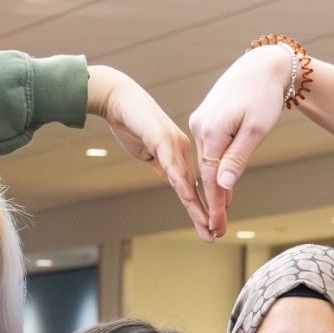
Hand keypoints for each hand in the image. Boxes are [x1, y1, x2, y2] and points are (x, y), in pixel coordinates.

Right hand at [87, 64, 210, 237]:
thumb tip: (172, 181)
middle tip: (216, 235)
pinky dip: (180, 182)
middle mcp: (182, 148)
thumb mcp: (149, 150)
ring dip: (197, 205)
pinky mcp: (161, 137)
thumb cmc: (131, 122)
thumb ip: (162, 165)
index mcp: (181, 152)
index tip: (211, 227)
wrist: (117, 97)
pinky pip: (172, 164)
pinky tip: (188, 198)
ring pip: (187, 179)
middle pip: (196, 186)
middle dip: (206, 213)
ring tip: (207, 225)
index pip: (194, 185)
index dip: (203, 207)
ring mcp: (173, 142)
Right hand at [186, 43, 292, 233]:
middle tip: (219, 229)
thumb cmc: (264, 96)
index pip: (211, 176)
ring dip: (215, 185)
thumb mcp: (256, 130)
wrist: (260, 66)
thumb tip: (223, 186)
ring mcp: (200, 121)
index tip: (216, 226)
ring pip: (208, 161)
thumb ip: (238, 158)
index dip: (214, 204)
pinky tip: (222, 183)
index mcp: (211, 130)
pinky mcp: (205, 118)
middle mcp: (199, 126)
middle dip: (214, 201)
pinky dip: (216, 167)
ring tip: (221, 213)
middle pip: (206, 171)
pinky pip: (210, 149)